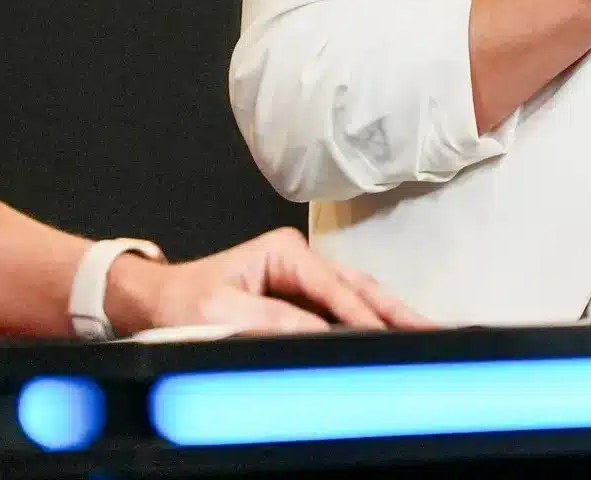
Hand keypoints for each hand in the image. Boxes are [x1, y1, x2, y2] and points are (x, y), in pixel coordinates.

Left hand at [105, 228, 431, 334]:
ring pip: (359, 298)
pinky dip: (372, 325)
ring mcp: (304, 281)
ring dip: (393, 317)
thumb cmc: (181, 303)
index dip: (363, 316)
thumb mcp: (222, 314)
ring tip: (430, 333)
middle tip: (437, 330)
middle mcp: (301, 260)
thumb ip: (273, 322)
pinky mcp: (302, 302)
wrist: (153, 304)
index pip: (335, 287)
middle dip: (399, 310)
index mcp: (284, 252)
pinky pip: (344, 313)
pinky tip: (395, 338)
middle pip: (361, 288)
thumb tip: (320, 333)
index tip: (389, 337)